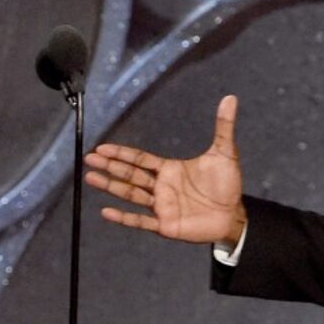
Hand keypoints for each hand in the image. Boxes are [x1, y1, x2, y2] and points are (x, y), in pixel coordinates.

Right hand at [84, 94, 246, 244]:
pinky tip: (107, 212)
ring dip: (110, 186)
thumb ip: (223, 126)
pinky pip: (140, 221)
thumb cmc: (227, 185)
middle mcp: (160, 187)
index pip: (139, 159)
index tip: (102, 148)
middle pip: (130, 174)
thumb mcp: (225, 153)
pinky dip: (123, 218)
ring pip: (130, 194)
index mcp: (169, 169)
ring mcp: (160, 206)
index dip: (121, 153)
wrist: (233, 215)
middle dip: (110, 166)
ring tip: (91, 178)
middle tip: (89, 159)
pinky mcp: (165, 224)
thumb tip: (230, 98)